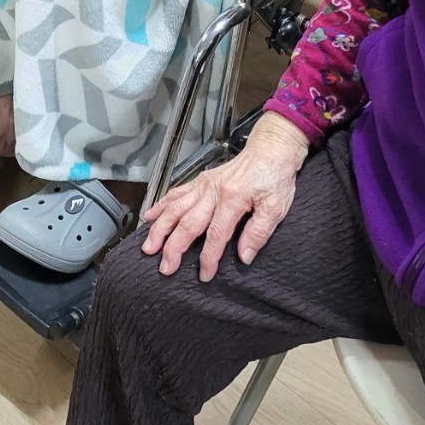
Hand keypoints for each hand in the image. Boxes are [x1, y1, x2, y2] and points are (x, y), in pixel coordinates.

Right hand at [140, 112, 309, 281]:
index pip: (216, 234)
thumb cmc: (275, 178)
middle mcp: (212, 191)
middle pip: (187, 222)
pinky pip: (176, 193)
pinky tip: (150, 216)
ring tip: (148, 246)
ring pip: (174, 208)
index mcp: (232, 198)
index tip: (204, 274)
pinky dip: (161, 205)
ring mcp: (203, 184)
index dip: (208, 257)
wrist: (270, 149)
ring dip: (159, 228)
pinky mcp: (200, 180)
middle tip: (165, 267)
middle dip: (173, 247)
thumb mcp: (276, 207)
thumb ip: (259, 232)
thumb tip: (243, 256)